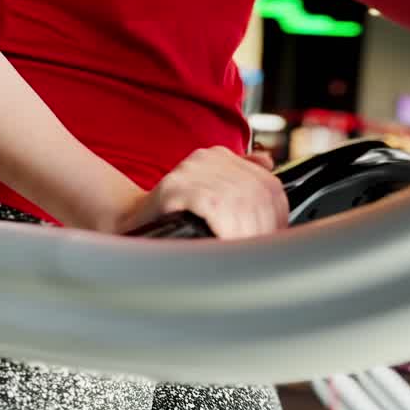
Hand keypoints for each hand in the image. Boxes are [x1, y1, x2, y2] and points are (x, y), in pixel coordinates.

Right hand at [111, 144, 288, 238]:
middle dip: (263, 228)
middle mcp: (207, 158)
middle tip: (260, 253)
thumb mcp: (213, 193)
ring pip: (238, 201)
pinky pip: (213, 205)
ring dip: (245, 232)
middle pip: (256, 193)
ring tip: (243, 253)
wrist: (132, 220)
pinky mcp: (174, 189)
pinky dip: (225, 228)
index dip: (277, 215)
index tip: (273, 239)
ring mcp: (189, 172)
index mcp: (220, 156)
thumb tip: (268, 162)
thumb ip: (241, 176)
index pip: (268, 183)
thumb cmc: (176, 213)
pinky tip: (224, 243)